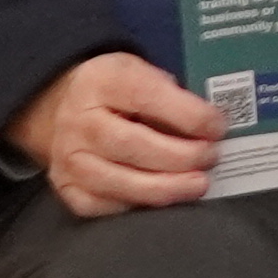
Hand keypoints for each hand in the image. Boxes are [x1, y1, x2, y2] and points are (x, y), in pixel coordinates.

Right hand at [7, 49, 224, 218]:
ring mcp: (68, 158)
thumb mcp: (140, 72)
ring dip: (166, 188)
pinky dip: (137, 206)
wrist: (60, 107)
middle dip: (181, 156)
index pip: (147, 97)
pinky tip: (162, 199)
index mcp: (101, 81)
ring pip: (119, 181)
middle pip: (133, 145)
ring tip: (198, 184)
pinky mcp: (65, 187)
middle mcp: (79, 121)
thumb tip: (210, 124)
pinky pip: (102, 205)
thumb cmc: (115, 91)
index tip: (218, 127)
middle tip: (211, 158)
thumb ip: (170, 92)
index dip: (188, 115)